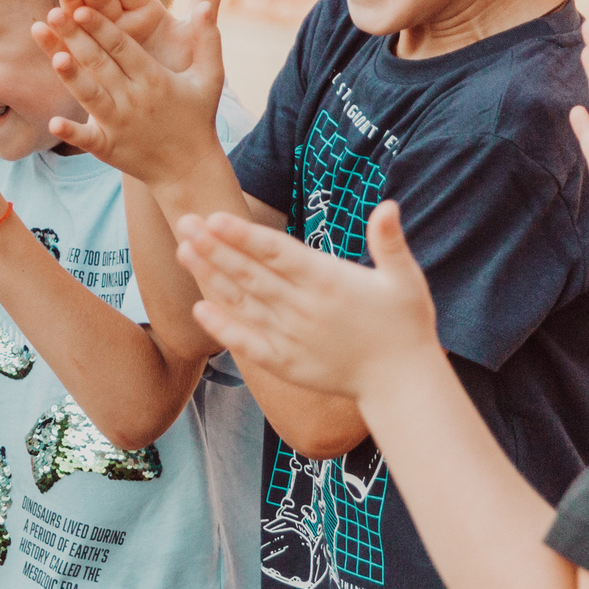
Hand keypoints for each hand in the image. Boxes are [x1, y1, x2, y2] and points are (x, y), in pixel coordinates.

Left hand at [33, 0, 227, 183]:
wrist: (189, 169)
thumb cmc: (196, 117)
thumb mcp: (210, 78)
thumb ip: (208, 39)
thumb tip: (203, 5)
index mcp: (154, 79)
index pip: (123, 47)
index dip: (102, 27)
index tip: (81, 7)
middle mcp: (134, 99)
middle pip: (100, 64)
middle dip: (76, 39)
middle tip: (53, 14)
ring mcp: (119, 124)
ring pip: (90, 96)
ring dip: (71, 77)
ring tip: (54, 57)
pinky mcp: (107, 148)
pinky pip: (87, 139)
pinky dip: (71, 132)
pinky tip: (54, 122)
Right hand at [54, 0, 225, 74]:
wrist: (174, 115)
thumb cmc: (188, 72)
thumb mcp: (198, 35)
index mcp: (146, 15)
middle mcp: (120, 29)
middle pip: (99, 7)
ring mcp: (102, 53)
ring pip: (81, 32)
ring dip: (65, 19)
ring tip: (50, 14)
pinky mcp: (90, 76)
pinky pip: (73, 65)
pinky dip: (57, 54)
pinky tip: (43, 41)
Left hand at [174, 202, 440, 402]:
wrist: (402, 383)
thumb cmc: (405, 326)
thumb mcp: (405, 280)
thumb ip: (389, 242)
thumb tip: (388, 204)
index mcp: (329, 282)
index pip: (277, 253)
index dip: (244, 236)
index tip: (214, 218)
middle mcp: (304, 308)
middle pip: (250, 273)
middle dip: (214, 247)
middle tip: (184, 222)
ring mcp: (291, 337)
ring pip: (243, 302)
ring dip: (211, 277)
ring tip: (183, 251)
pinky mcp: (285, 363)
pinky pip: (247, 342)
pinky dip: (223, 327)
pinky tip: (199, 309)